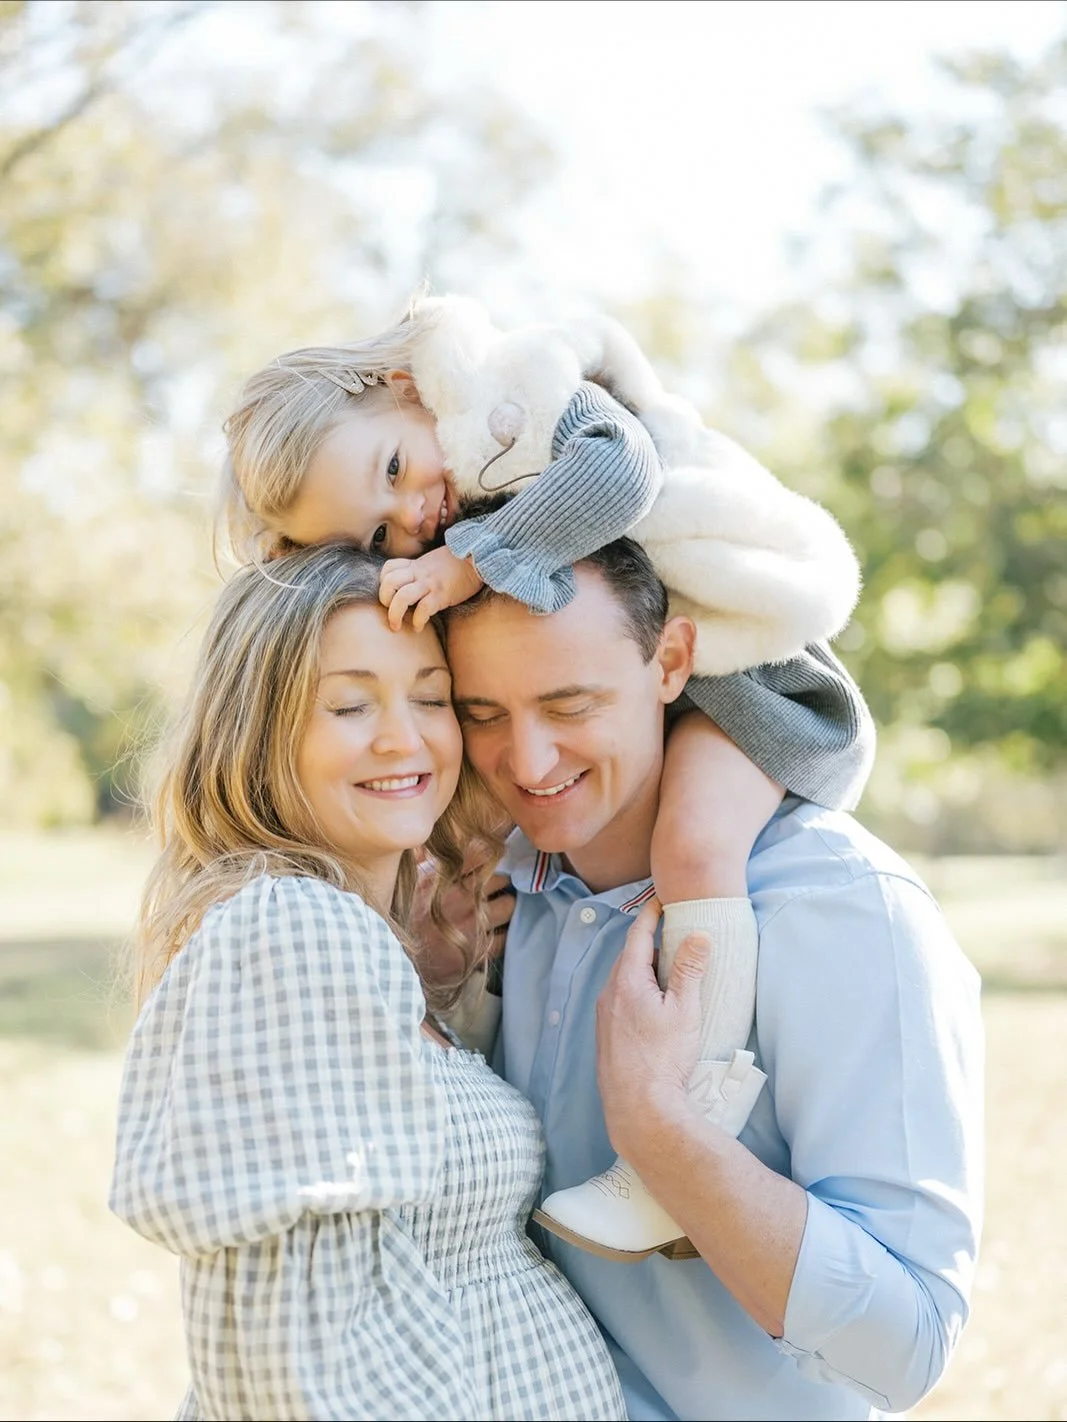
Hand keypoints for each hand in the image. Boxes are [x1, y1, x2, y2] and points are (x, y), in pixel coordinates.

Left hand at [379, 547, 484, 631]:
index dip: (383, 582)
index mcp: (416, 565)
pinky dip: (417, 621)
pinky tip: (419, 627)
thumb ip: (422, 570)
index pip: (388, 568)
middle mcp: (419, 573)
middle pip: (389, 583)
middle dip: (384, 600)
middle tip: (389, 612)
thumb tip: (414, 584)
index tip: (390, 594)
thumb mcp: (435, 561)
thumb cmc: (460, 563)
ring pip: (401, 597)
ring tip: (397, 626)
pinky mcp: (442, 595)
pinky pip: (423, 609)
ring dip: (394, 615)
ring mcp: (430, 584)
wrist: (480, 559)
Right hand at [411, 855, 514, 988]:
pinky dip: (503, 933)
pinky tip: (493, 933)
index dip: (490, 855)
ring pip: (509, 905)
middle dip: (499, 882)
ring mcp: (474, 923)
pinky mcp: (481, 948)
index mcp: (445, 876)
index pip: (482, 853)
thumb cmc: (403, 918)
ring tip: (496, 910)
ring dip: (505, 906)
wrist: (398, 961)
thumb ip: (432, 860)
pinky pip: (506, 935)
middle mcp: (464, 897)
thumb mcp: (413, 881)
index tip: (491, 859)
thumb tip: (459, 845)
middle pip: (500, 878)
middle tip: (492, 889)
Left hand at [595, 897, 708, 1160]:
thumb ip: (689, 969)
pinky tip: (654, 1005)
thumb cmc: (664, 1058)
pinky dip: (636, 990)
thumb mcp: (684, 1010)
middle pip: (629, 956)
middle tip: (672, 931)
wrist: (639, 1108)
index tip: (661, 899)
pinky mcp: (606, 1036)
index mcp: (626, 980)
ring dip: (643, 969)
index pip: (637, 935)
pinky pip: (620, 1000)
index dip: (650, 915)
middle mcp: (608, 993)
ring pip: (623, 980)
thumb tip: (698, 933)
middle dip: (649, 942)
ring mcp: (603, 1016)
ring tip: (668, 968)